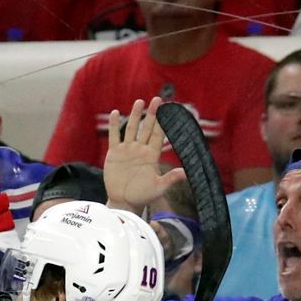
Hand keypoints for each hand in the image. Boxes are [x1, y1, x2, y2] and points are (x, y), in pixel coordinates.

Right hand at [105, 97, 185, 213]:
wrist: (124, 201)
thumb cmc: (142, 196)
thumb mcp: (158, 187)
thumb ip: (171, 178)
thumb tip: (186, 173)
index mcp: (152, 155)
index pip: (158, 135)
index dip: (163, 123)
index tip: (169, 110)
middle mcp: (140, 149)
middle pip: (147, 128)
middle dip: (152, 114)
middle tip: (157, 99)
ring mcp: (127, 150)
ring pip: (132, 128)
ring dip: (136, 115)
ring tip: (139, 102)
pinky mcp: (114, 153)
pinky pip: (114, 136)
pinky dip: (115, 125)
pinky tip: (116, 113)